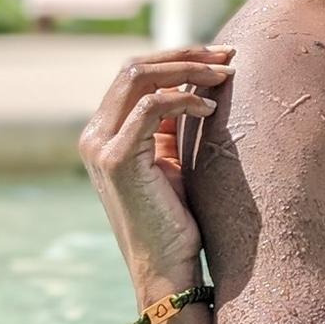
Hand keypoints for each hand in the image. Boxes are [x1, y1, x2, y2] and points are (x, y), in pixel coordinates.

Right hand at [78, 46, 234, 293]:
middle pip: (135, 67)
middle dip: (186, 55)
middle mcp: (94, 134)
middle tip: (229, 56)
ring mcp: (100, 146)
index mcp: (106, 131)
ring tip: (226, 76)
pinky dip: (184, 98)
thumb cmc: (177, 218)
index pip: (135, 72)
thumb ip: (173, 124)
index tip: (223, 57)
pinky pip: (150, 106)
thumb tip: (197, 83)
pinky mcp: (116, 160)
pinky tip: (211, 108)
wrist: (166, 267)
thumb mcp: (173, 160)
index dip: (179, 57)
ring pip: (139, 77)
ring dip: (188, 69)